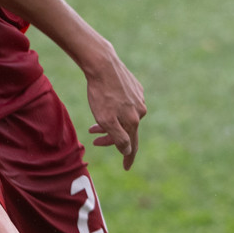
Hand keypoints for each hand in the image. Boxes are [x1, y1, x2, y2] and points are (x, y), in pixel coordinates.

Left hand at [84, 45, 146, 169]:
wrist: (103, 64)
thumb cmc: (101, 93)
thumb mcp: (106, 120)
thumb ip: (118, 138)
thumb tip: (128, 151)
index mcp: (133, 121)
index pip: (132, 145)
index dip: (128, 157)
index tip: (125, 168)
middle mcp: (140, 110)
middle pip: (126, 130)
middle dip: (110, 137)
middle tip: (93, 137)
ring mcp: (138, 98)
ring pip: (125, 117)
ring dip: (110, 122)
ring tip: (94, 122)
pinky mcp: (134, 87)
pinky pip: (126, 104)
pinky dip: (115, 109)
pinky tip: (106, 104)